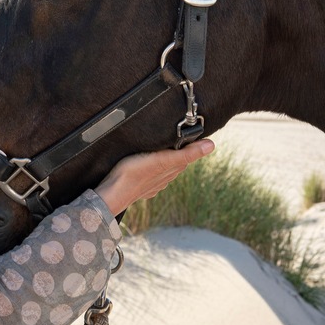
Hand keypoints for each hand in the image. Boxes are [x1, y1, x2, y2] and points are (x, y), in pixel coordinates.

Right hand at [94, 139, 214, 216]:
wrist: (112, 193)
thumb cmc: (135, 174)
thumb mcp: (163, 160)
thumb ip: (187, 153)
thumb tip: (212, 145)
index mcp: (172, 169)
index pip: (186, 155)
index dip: (188, 143)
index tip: (189, 131)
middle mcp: (164, 178)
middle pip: (176, 162)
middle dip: (177, 150)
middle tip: (174, 135)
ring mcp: (152, 184)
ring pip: (163, 169)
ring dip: (163, 159)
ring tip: (159, 147)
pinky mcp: (140, 187)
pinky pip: (150, 175)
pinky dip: (151, 168)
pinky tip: (145, 164)